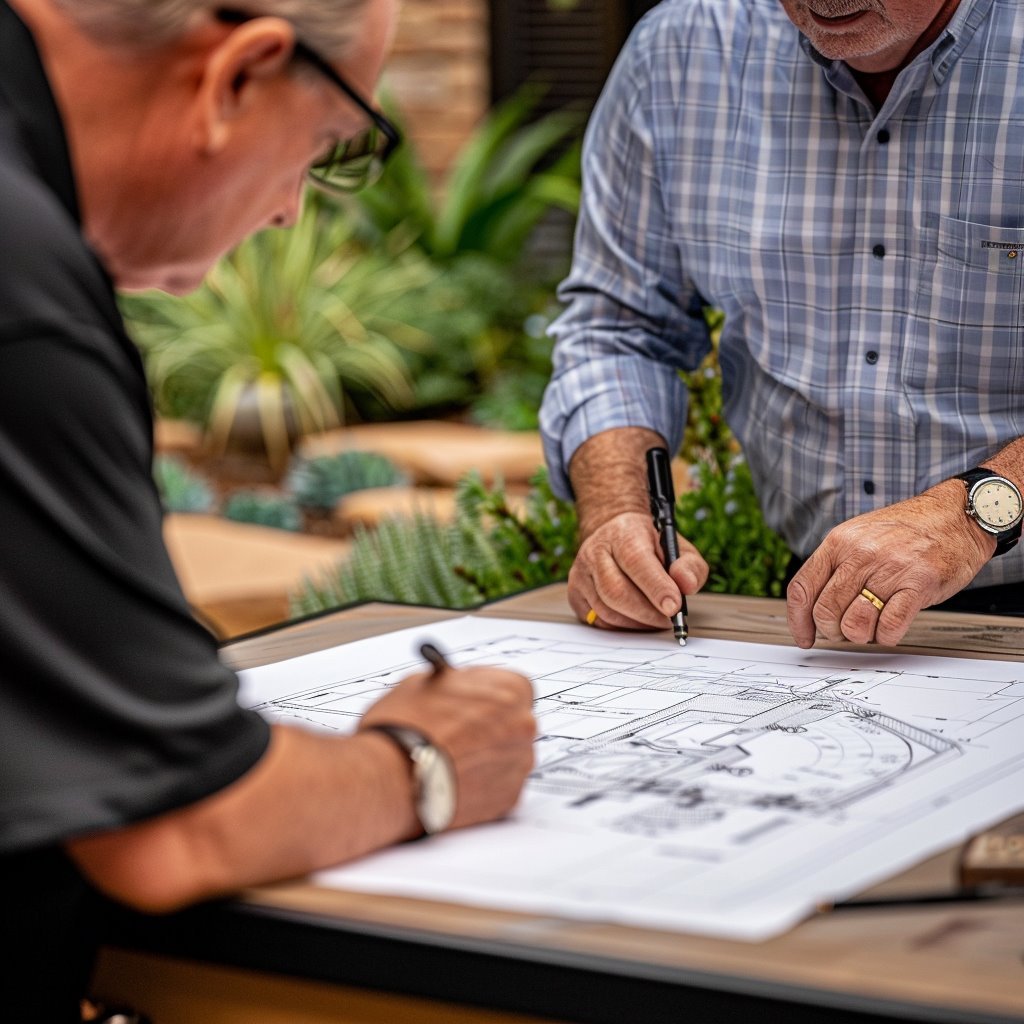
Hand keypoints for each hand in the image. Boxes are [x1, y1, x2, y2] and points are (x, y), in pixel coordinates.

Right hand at [359, 665, 535, 828]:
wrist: (392, 777)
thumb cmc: (405, 726)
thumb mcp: (424, 683)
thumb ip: (454, 685)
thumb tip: (454, 688)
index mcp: (510, 690)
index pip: (512, 688)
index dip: (488, 697)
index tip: (471, 703)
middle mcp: (523, 727)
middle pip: (513, 723)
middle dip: (490, 728)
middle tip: (459, 734)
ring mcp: (519, 765)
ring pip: (507, 757)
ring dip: (486, 758)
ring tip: (449, 761)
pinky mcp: (508, 800)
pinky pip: (499, 786)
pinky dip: (481, 785)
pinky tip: (453, 781)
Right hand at [567, 510, 708, 629]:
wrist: (614, 533)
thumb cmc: (649, 545)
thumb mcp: (677, 547)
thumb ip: (690, 566)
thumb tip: (687, 585)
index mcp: (623, 533)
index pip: (636, 561)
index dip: (656, 587)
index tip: (674, 607)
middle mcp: (595, 550)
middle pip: (616, 591)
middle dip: (646, 613)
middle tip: (668, 620)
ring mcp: (581, 573)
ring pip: (606, 610)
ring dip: (636, 623)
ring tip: (655, 619)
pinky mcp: (575, 593)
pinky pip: (598, 620)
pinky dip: (621, 626)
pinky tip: (636, 619)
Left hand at [787, 480, 995, 647]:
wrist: (955, 515)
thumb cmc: (907, 530)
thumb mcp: (858, 537)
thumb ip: (835, 567)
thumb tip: (813, 608)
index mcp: (838, 542)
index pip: (802, 588)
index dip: (798, 621)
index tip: (805, 638)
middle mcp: (859, 554)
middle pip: (825, 611)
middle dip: (832, 631)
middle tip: (846, 631)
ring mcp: (889, 568)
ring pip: (854, 623)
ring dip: (860, 636)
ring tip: (871, 627)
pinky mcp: (919, 584)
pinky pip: (890, 626)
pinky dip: (887, 636)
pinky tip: (891, 627)